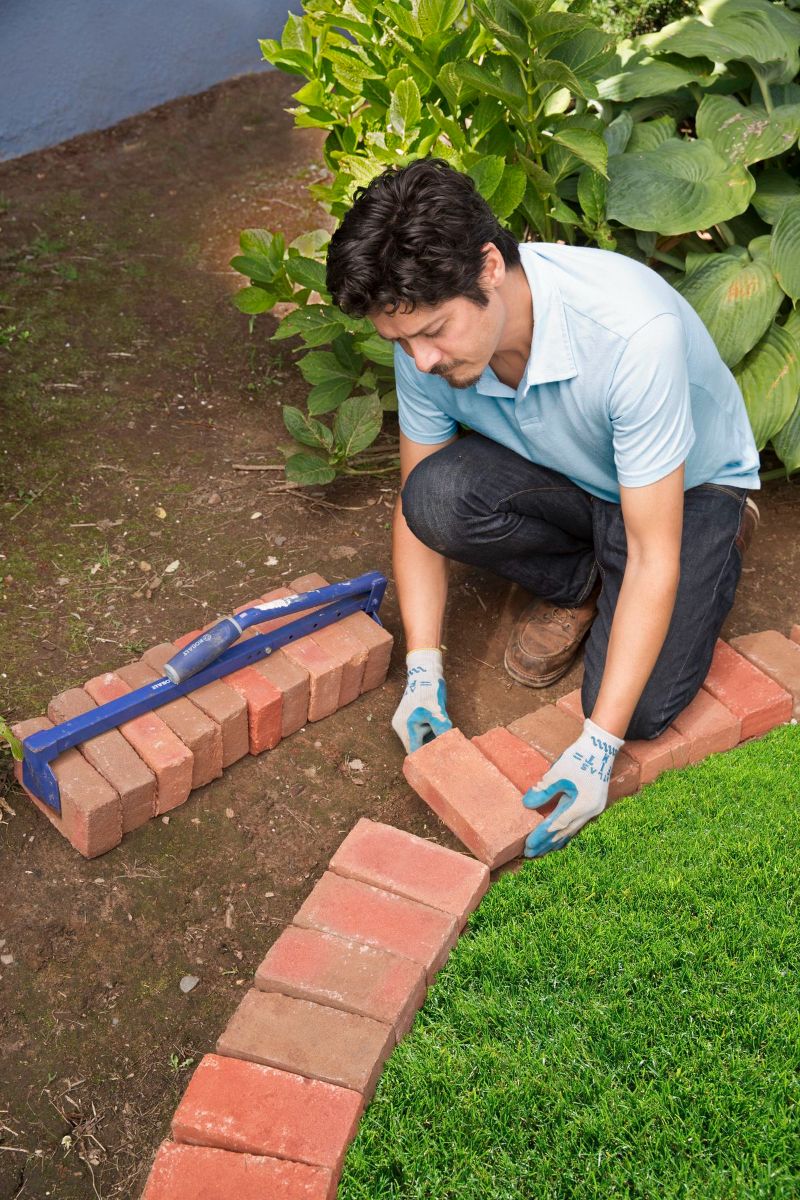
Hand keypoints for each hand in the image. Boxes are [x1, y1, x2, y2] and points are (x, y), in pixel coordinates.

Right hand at [391, 648, 452, 752]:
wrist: (424, 672)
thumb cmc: (430, 691)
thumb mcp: (438, 713)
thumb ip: (440, 731)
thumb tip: (447, 747)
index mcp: (405, 726)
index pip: (414, 751)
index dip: (426, 758)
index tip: (438, 763)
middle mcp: (400, 726)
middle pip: (415, 745)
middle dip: (428, 747)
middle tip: (443, 748)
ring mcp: (401, 721)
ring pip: (417, 738)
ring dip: (428, 738)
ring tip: (440, 733)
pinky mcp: (406, 717)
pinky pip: (416, 730)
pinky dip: (426, 731)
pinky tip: (434, 726)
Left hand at [521, 718, 623, 856]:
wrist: (600, 746)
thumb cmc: (579, 757)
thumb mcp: (558, 773)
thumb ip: (543, 790)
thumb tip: (527, 804)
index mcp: (582, 805)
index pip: (556, 825)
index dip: (541, 836)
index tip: (527, 845)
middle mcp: (590, 811)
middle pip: (564, 832)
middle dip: (547, 843)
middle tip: (530, 854)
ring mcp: (594, 809)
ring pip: (572, 830)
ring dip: (556, 840)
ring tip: (542, 850)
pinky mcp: (594, 804)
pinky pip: (577, 823)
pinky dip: (565, 831)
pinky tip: (558, 836)